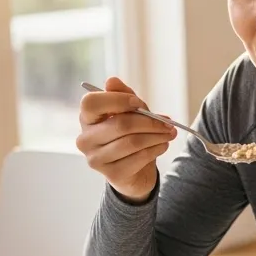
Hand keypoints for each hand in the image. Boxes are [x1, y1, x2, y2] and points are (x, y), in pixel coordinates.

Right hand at [76, 76, 175, 201]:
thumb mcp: (130, 112)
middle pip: (120, 124)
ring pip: (133, 142)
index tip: (139, 103)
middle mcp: (85, 139)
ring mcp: (95, 159)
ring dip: (157, 136)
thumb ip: (123, 95)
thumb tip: (112, 81)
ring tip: (169, 133)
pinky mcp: (111, 175)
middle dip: (150, 122)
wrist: (134, 171)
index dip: (119, 100)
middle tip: (168, 123)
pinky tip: (162, 145)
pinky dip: (156, 149)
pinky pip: (139, 158)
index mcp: (86, 118)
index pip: (92, 103)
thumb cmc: (130, 135)